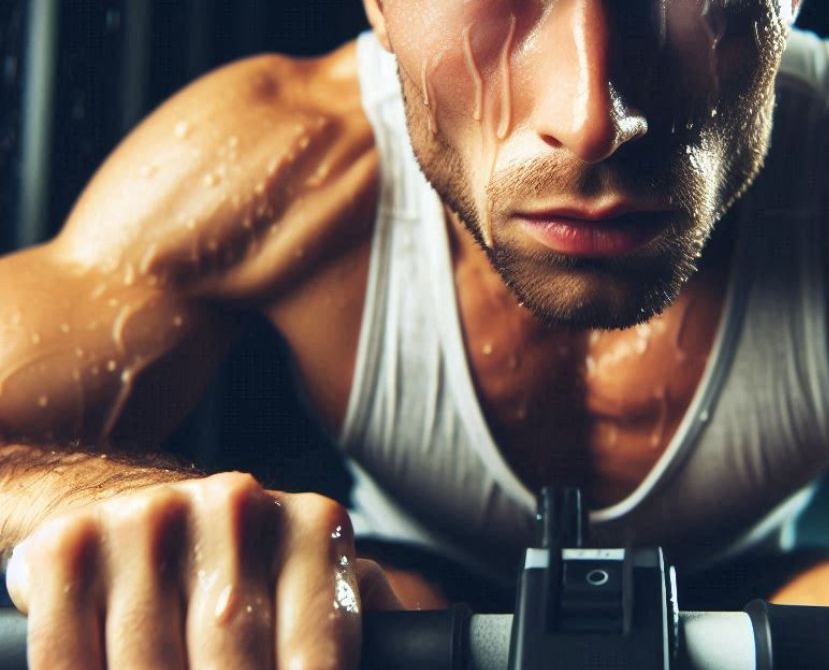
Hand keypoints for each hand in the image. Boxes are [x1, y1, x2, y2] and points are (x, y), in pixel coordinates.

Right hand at [5, 471, 403, 668]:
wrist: (144, 510)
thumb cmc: (249, 571)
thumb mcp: (317, 584)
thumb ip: (368, 619)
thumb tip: (424, 659)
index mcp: (314, 526)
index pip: (318, 658)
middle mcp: (239, 508)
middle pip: (233, 668)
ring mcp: (153, 520)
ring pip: (148, 668)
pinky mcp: (74, 543)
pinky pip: (69, 657)